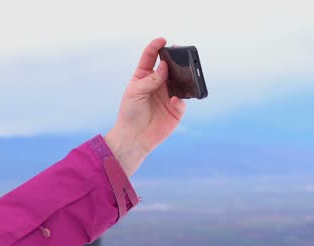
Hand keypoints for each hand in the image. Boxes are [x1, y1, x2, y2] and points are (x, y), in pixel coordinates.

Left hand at [104, 37, 186, 176]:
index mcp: (144, 77)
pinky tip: (174, 101)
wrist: (134, 137)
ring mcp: (168, 95)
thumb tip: (164, 66)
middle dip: (174, 59)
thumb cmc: (130, 113)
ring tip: (183, 72)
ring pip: (180, 80)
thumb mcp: (135, 92)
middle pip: (169, 66)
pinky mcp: (176, 109)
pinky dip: (180, 99)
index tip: (163, 40)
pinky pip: (183, 100)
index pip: (150, 58)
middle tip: (178, 52)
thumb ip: (149, 79)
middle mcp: (158, 83)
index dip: (156, 47)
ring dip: (183, 76)